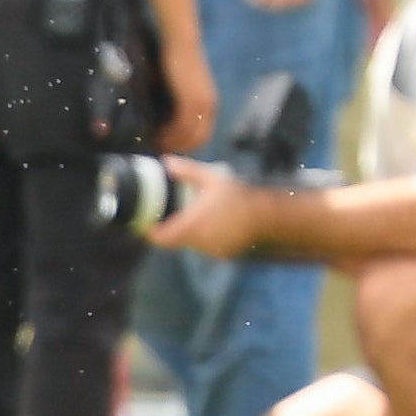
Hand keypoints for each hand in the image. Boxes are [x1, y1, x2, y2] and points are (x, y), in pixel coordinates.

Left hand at [147, 160, 263, 257]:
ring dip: (192, 233)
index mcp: (191, 225)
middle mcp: (199, 241)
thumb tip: (167, 161)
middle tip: (172, 216)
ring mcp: (211, 250)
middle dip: (172, 229)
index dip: (150, 233)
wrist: (269, 217)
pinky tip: (218, 226)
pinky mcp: (224, 254)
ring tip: (199, 218)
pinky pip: (209, 247)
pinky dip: (208, 238)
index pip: (160, 238)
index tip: (147, 225)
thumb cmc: (239, 197)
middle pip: (176, 240)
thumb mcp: (213, 179)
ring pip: (193, 244)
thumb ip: (187, 171)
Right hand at [157, 44, 217, 156]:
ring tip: (154, 146)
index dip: (186, 145)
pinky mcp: (191, 100)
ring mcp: (202, 104)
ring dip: (172, 144)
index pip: (202, 135)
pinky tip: (156, 136)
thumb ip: (176, 104)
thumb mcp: (180, 88)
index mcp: (209, 105)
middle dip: (179, 149)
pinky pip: (182, 126)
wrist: (181, 42)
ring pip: (189, 136)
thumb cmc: (176, 62)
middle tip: (159, 151)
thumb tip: (161, 121)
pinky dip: (169, 135)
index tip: (168, 150)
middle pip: (198, 140)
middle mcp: (210, 106)